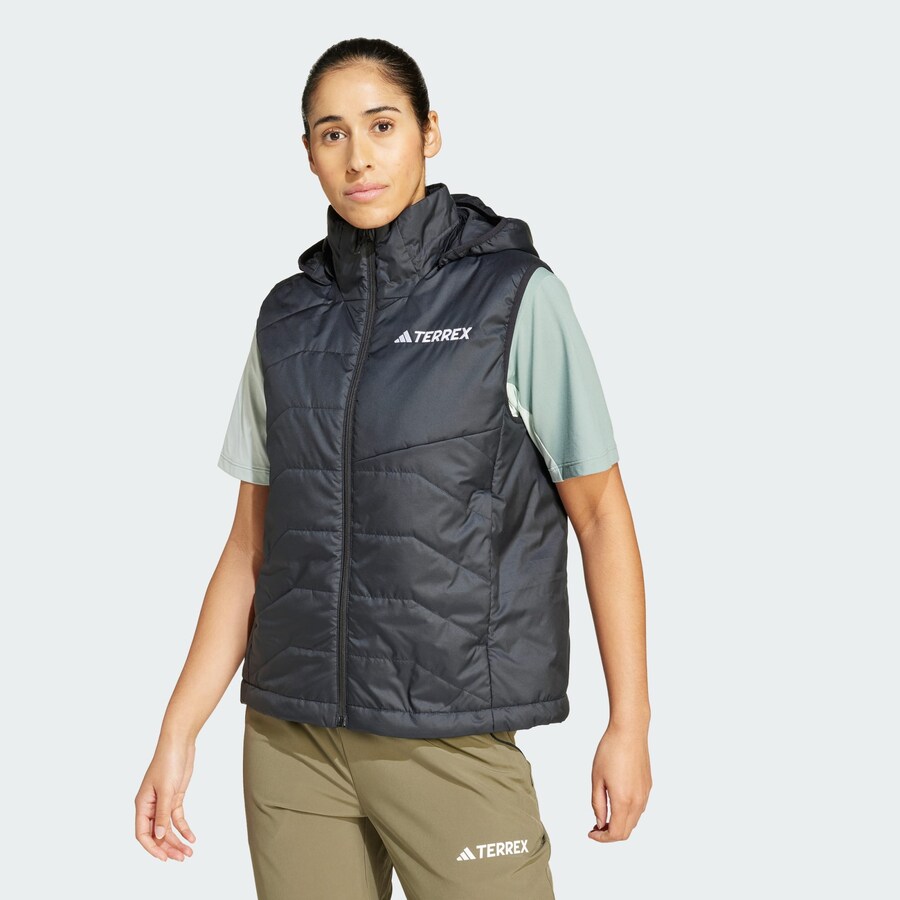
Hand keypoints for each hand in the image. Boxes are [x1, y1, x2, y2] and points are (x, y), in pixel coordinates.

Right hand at [135, 737, 196, 860]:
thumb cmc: (168, 761)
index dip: (152, 848)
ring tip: (189, 852)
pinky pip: (177, 818)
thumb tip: (160, 836)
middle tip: (182, 858)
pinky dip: (184, 828)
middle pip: (157, 834)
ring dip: (177, 841)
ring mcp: (163, 803)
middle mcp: (151, 806)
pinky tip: (191, 837)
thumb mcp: (166, 789)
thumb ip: (163, 813)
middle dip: (168, 847)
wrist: (180, 743)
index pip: (142, 833)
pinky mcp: (175, 797)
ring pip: (168, 828)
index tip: (164, 858)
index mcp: (142, 804)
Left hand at [588, 721, 651, 842]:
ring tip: (603, 815)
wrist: (629, 731)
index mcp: (623, 801)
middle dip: (610, 834)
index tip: (591, 833)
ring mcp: (645, 794)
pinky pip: (639, 808)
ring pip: (634, 820)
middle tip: (595, 827)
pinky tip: (615, 803)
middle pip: (626, 831)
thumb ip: (598, 803)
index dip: (602, 838)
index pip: (616, 833)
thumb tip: (600, 822)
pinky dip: (627, 813)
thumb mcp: (597, 778)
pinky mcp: (648, 786)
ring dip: (619, 823)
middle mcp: (638, 801)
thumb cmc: (610, 751)